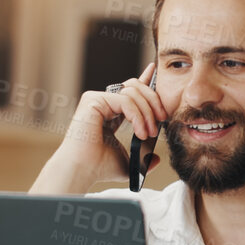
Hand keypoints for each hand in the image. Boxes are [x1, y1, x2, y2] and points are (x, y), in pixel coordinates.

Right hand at [50, 62, 169, 186]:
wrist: (82, 171)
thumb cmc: (99, 167)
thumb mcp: (129, 161)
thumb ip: (143, 158)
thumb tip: (156, 159)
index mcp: (109, 111)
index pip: (130, 90)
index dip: (144, 80)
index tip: (155, 73)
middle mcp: (102, 102)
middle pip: (134, 86)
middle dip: (153, 101)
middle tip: (162, 119)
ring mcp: (96, 99)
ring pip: (132, 93)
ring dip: (147, 112)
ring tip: (150, 133)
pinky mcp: (93, 100)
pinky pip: (125, 101)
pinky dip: (137, 116)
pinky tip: (140, 133)